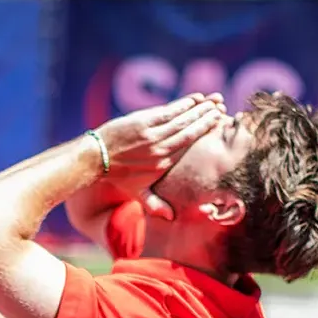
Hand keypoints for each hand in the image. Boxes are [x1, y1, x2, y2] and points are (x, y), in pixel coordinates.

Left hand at [93, 93, 225, 218]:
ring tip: (214, 101)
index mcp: (164, 164)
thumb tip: (171, 218)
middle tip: (221, 109)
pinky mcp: (143, 122)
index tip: (218, 125)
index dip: (206, 135)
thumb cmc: (117, 175)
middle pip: (191, 132)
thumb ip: (156, 205)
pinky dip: (184, 105)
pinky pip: (169, 112)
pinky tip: (195, 99)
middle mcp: (162, 149)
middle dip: (208, 119)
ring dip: (200, 110)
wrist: (95, 158)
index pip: (191, 147)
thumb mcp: (137, 193)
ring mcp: (152, 135)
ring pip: (183, 120)